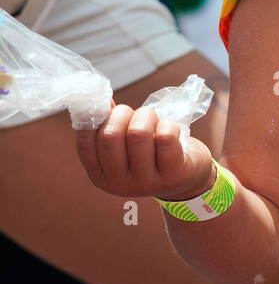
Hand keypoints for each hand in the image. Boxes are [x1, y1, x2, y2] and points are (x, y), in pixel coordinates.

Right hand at [76, 103, 215, 202]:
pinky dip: (168, 124)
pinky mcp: (173, 174)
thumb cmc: (150, 154)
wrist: (187, 178)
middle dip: (122, 114)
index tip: (104, 105)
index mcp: (100, 176)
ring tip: (154, 121)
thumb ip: (108, 124)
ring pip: (138, 133)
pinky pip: (165, 136)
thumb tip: (98, 98)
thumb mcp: (124, 145)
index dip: (91, 116)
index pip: (85, 142)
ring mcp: (146, 182)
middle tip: (134, 114)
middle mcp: (119, 184)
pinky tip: (172, 131)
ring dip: (147, 116)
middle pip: (110, 136)